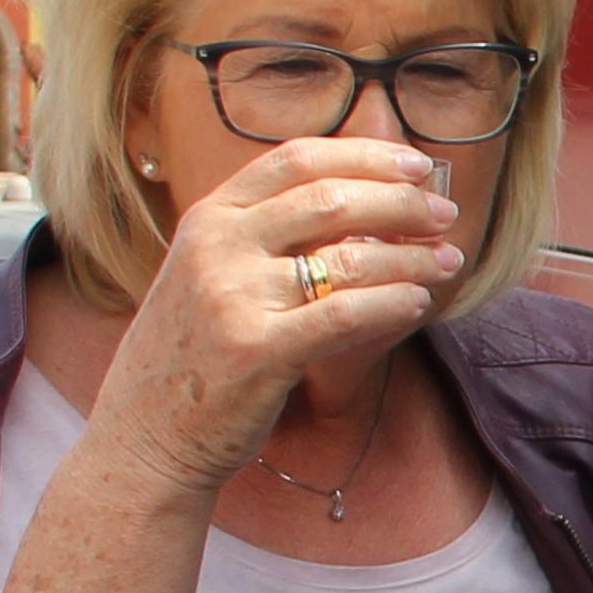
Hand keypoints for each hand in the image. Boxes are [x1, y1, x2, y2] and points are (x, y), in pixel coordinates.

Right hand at [88, 138, 465, 495]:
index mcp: (208, 217)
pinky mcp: (257, 350)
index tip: (416, 165)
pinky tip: (420, 300)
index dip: (365, 156)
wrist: (145, 437)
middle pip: (330, 198)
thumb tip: (359, 208)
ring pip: (347, 256)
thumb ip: (264, 238)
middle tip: (446, 214)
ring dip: (411, 255)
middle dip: (401, 201)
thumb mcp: (209, 275)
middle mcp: (217, 245)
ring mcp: (233, 295)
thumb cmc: (193, 358)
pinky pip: (346, 314)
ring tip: (447, 260)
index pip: (296, 159)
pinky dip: (393, 302)